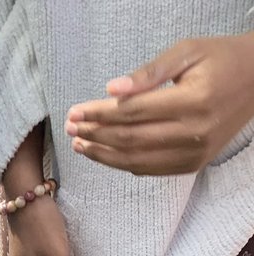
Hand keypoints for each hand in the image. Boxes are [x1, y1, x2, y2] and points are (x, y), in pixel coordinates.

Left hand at [66, 33, 253, 175]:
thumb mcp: (187, 52)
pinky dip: (123, 163)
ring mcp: (193, 153)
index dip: (99, 114)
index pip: (133, 112)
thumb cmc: (219, 59)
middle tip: (71, 129)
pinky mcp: (193, 165)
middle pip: (130, 139)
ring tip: (80, 144)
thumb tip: (111, 90)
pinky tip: (105, 154)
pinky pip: (149, 169)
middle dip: (95, 135)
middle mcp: (194, 132)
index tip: (75, 112)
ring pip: (136, 160)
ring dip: (103, 155)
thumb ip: (148, 73)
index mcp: (193, 101)